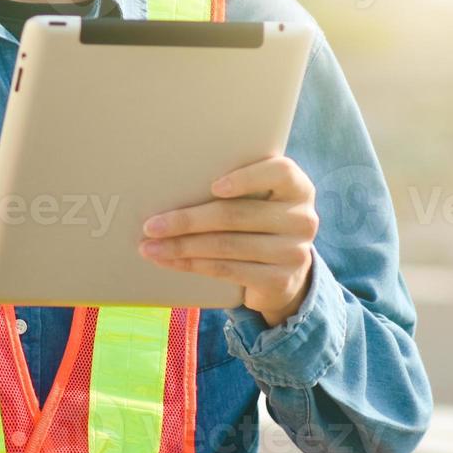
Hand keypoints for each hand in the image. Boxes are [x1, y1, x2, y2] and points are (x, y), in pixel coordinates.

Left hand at [137, 156, 318, 327]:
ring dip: (181, 247)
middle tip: (151, 225)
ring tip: (150, 247)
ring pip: (227, 246)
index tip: (214, 186)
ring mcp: (295, 252)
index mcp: (297, 187)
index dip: (247, 178)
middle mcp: (303, 218)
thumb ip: (233, 186)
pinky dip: (192, 265)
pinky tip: (170, 261)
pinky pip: (228, 270)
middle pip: (237, 215)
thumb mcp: (257, 199)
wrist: (284, 271)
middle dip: (187, 220)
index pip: (280, 172)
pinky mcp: (281, 280)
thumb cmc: (257, 221)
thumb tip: (168, 183)